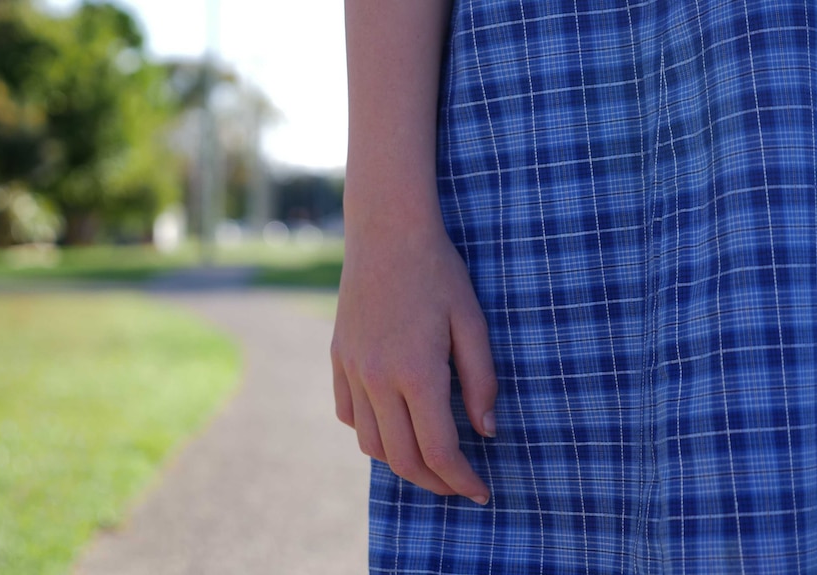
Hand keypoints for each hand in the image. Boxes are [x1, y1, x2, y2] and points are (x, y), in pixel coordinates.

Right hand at [331, 224, 497, 504]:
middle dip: (435, 482)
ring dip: (401, 462)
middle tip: (460, 485)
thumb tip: (486, 431)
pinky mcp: (338, 359)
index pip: (439, 450)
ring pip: (370, 444)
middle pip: (402, 458)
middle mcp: (378, 379)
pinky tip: (394, 424)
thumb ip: (482, 382)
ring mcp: (352, 370)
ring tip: (428, 461)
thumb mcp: (472, 323)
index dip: (462, 479)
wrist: (386, 233)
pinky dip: (371, 433)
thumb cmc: (438, 273)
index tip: (481, 491)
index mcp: (417, 372)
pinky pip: (348, 415)